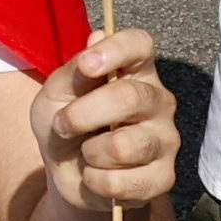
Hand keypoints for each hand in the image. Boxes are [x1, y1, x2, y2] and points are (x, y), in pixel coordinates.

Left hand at [30, 27, 180, 214]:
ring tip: (87, 153)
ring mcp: (165, 139)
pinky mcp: (163, 177)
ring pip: (123, 146)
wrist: (66, 173)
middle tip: (62, 124)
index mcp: (134, 70)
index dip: (115, 50)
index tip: (87, 66)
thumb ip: (73, 71)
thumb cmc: (65, 124)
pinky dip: (96, 182)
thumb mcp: (55, 95)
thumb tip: (97, 37)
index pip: (140, 44)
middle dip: (82, 115)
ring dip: (89, 153)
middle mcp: (158, 100)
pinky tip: (97, 175)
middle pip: (129, 97)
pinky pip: (123, 183)